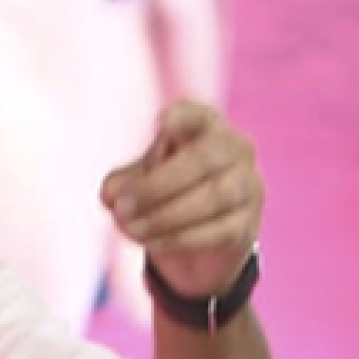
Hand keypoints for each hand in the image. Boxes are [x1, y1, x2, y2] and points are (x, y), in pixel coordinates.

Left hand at [102, 100, 262, 298]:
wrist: (198, 237)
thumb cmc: (166, 189)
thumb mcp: (139, 180)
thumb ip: (122, 183)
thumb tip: (110, 195)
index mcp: (204, 126)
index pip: (196, 114)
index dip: (183, 116)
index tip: (163, 122)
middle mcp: (234, 150)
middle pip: (202, 160)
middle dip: (156, 186)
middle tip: (121, 208)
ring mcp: (248, 186)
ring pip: (214, 197)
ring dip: (166, 216)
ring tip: (131, 229)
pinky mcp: (248, 224)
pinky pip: (219, 230)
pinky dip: (182, 238)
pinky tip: (154, 243)